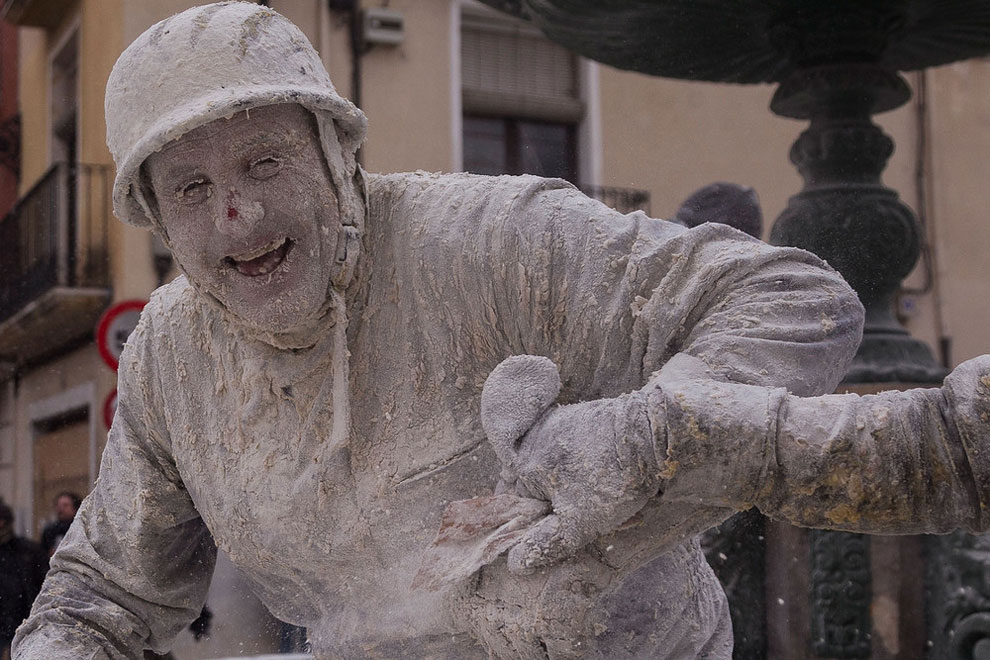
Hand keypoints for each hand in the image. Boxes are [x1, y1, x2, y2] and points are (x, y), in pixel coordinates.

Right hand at [481, 356, 663, 572]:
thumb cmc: (611, 480)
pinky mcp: (581, 417)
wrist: (650, 434)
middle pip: (535, 485)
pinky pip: (574, 451)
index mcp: (524, 464)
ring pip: (556, 470)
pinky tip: (611, 479)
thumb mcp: (576, 523)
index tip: (557, 535)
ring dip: (574, 490)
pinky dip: (587, 469)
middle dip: (557, 508)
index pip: (513, 503)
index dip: (533, 524)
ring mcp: (558, 423)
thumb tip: (515, 564)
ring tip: (605, 501)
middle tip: (585, 519)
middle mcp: (534, 439)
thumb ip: (544, 545)